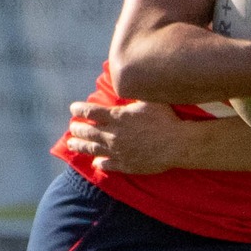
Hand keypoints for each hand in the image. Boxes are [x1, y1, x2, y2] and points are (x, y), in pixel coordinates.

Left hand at [65, 100, 188, 174]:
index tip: (74, 109)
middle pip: (87, 131)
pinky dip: (99, 163)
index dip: (79, 109)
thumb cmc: (165, 118)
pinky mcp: (126, 164)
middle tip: (72, 127)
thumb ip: (133, 94)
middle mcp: (112, 134)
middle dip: (77, 128)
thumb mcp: (148, 99)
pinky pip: (108, 165)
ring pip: (92, 149)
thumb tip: (126, 85)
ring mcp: (118, 151)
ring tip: (72, 144)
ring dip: (80, 146)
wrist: (178, 144)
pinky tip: (96, 162)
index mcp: (116, 117)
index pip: (89, 111)